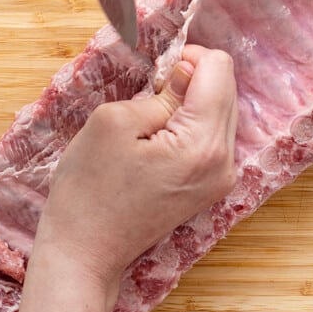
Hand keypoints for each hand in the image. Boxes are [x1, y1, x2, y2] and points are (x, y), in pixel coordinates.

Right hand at [5, 45, 236, 311]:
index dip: (186, 57)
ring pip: (222, 111)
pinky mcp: (213, 188)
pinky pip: (214, 136)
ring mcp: (222, 179)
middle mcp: (224, 162)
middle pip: (226, 88)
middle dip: (190, 79)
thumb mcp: (114, 121)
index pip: (219, 68)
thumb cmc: (89, 189)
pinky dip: (192, 125)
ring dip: (191, 103)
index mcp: (203, 143)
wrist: (85, 254)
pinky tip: (160, 139)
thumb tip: (188, 71)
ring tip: (151, 122)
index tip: (156, 75)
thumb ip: (161, 91)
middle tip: (149, 97)